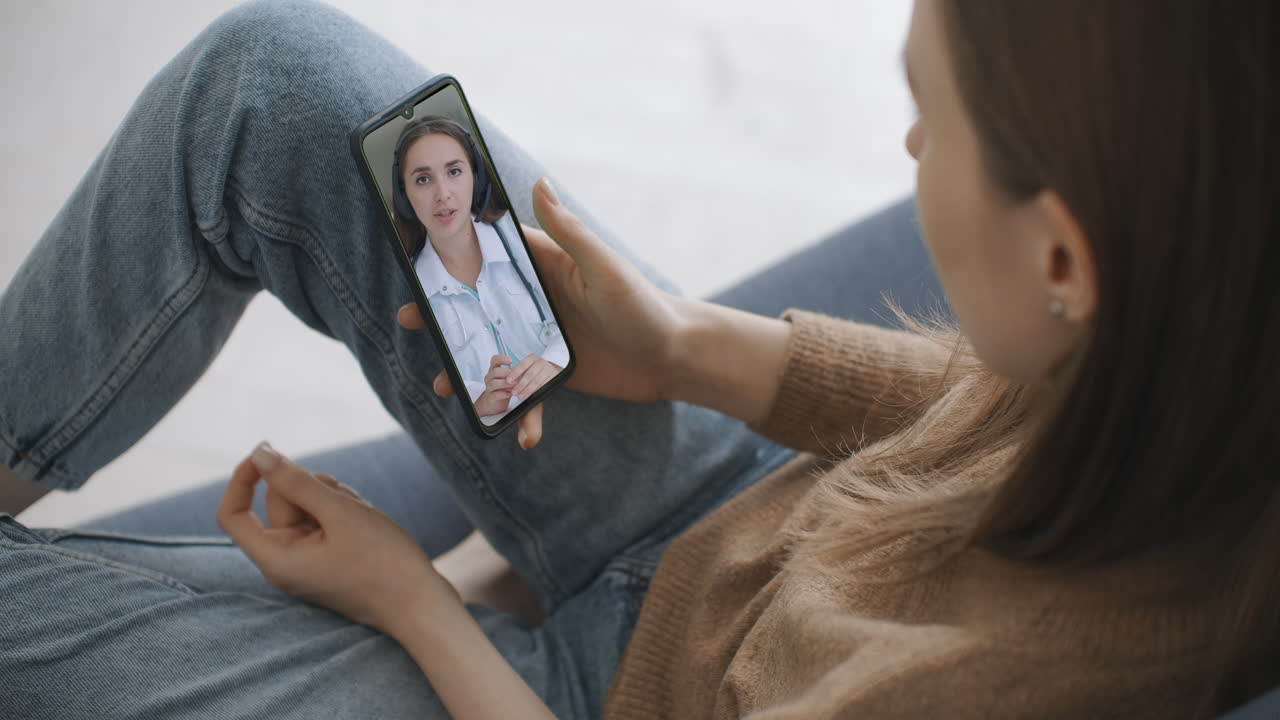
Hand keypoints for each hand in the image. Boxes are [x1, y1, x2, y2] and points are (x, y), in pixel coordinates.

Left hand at [217, 442, 457, 635]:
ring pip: (306, 508)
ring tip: (362, 515)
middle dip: (309, 487)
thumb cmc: (382, 562)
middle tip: (343, 497)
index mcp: (276, 559)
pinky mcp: (328, 558)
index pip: (233, 514)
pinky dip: (342, 511)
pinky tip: (367, 520)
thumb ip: (297, 481)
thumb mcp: (340, 513)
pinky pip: (323, 521)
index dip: (243, 479)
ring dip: (331, 498)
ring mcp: (308, 561)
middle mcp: (286, 563)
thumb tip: (260, 453)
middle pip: (278, 504)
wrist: (422, 604)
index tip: (268, 452)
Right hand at [397, 178, 683, 447]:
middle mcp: (538, 303)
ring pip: (494, 355)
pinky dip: (522, 415)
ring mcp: (544, 341)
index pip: (491, 255)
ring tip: (447, 387)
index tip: (417, 260)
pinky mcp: (556, 375)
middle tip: (412, 321)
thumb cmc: (644, 304)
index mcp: (545, 269)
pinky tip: (522, 436)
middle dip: (444, 316)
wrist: (676, 356)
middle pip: (480, 308)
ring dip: (469, 373)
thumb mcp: (604, 267)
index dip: (453, 255)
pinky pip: (527, 395)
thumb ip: (570, 231)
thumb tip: (540, 182)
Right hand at [474, 354, 514, 415]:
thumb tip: (526, 369)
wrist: (496, 401)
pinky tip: (510, 394)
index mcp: (495, 369)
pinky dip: (503, 394)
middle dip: (508, 374)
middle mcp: (490, 377)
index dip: (502, 358)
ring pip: (494, 383)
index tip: (511, 360)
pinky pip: (495, 394)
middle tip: (518, 377)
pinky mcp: (490, 397)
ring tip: (515, 386)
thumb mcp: (510, 377)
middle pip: (495, 371)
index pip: (494, 360)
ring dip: (506, 384)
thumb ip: (515, 372)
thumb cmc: (505, 387)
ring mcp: (489, 387)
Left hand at [504, 354, 561, 400]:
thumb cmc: (534, 370)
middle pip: (530, 374)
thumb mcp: (526, 368)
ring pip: (537, 381)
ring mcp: (548, 370)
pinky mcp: (553, 378)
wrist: (549, 371)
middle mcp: (541, 362)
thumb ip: (518, 372)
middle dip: (521, 384)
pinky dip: (536, 391)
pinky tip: (530, 396)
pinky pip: (544, 386)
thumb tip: (508, 380)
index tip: (508, 380)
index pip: (523, 364)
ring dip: (527, 390)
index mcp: (533, 358)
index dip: (515, 373)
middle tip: (514, 392)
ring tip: (520, 396)